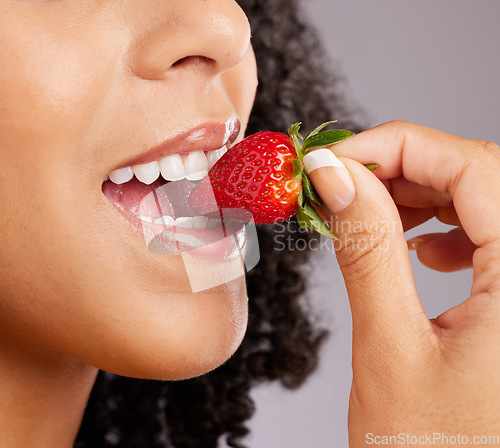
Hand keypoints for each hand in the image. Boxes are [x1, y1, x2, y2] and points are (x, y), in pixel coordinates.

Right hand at [303, 121, 499, 446]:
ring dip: (422, 195)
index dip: (396, 147)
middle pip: (481, 176)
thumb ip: (367, 250)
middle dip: (403, 168)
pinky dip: (448, 226)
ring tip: (371, 212)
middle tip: (341, 183)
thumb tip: (336, 177)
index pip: (472, 166)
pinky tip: (420, 248)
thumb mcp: (389, 347)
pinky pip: (493, 236)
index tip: (335, 158)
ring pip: (486, 201)